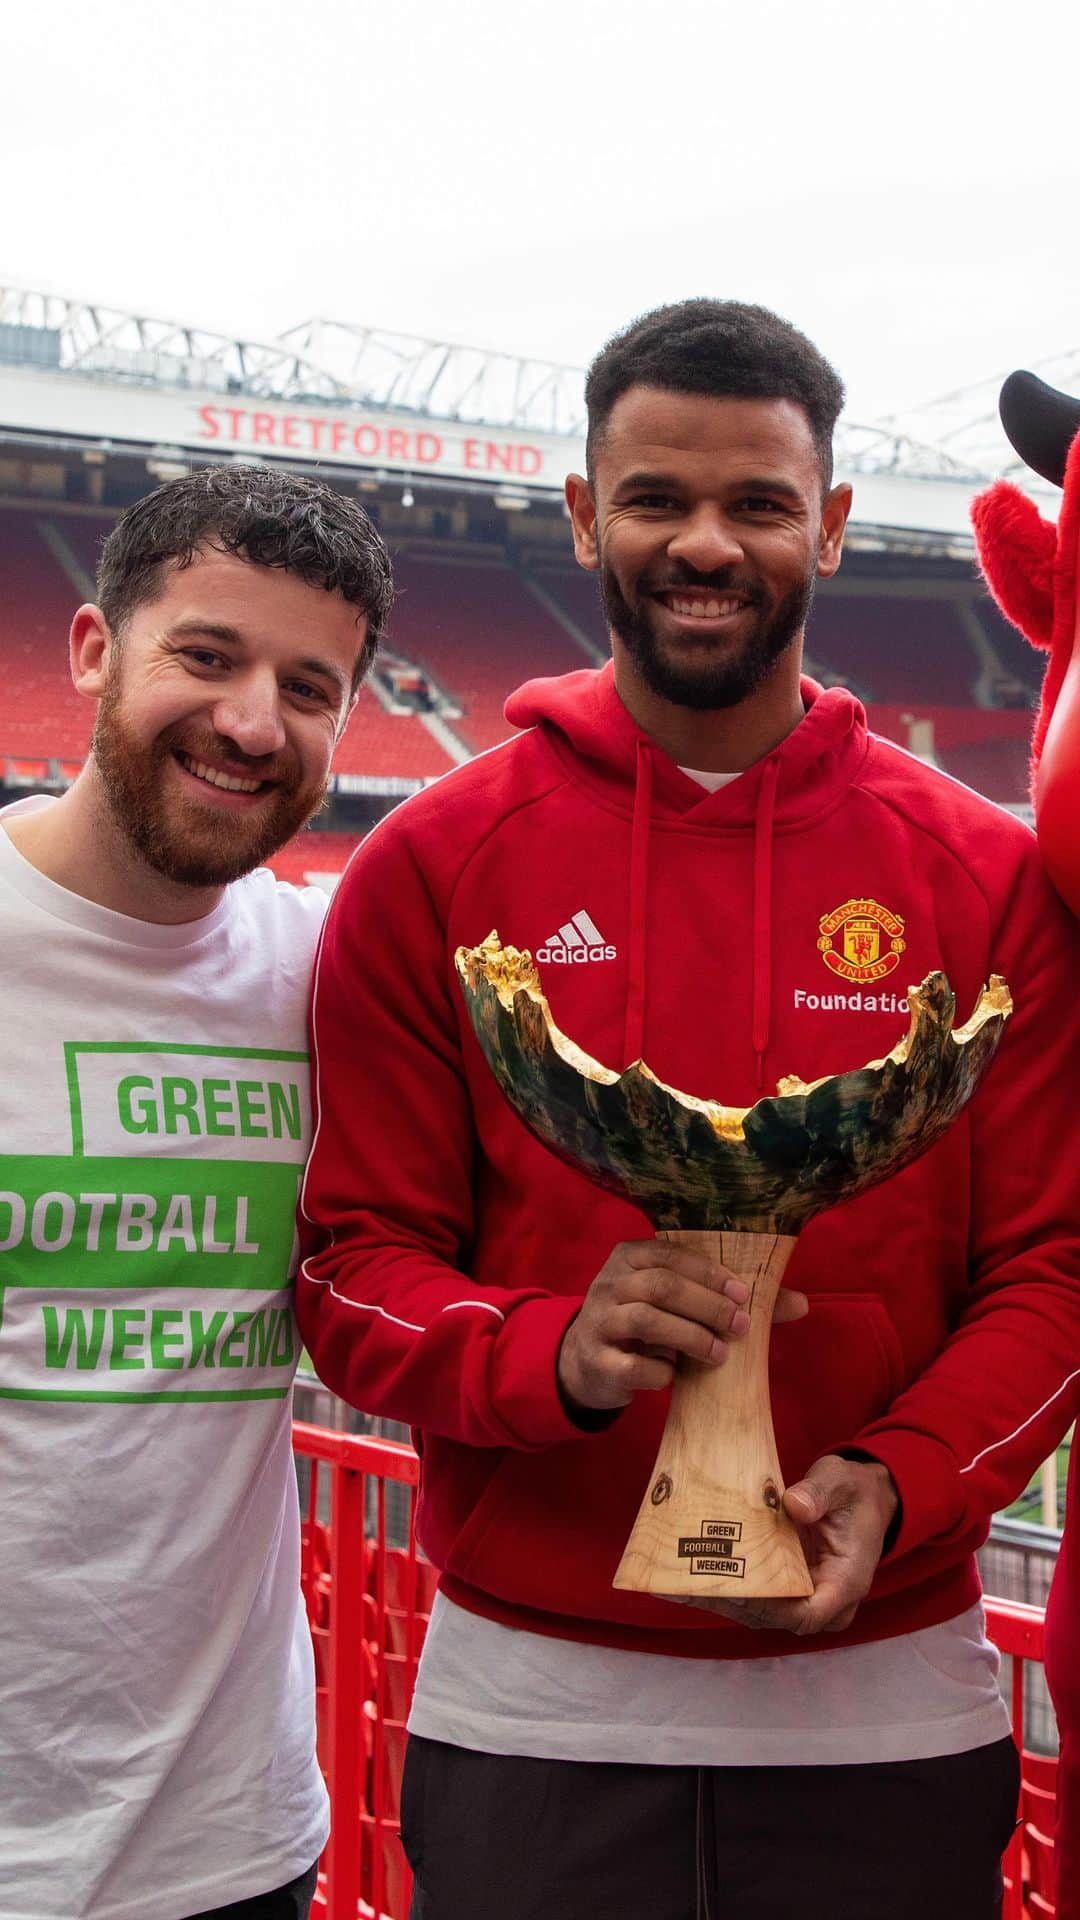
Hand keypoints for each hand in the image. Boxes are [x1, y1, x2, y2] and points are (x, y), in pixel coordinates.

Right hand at [557, 1239, 807, 1415]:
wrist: (586, 1362)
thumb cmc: (646, 1324)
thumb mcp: (678, 1303)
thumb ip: (731, 1299)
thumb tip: (802, 1303)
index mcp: (630, 1257)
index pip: (672, 1254)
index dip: (710, 1273)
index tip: (744, 1294)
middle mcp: (610, 1283)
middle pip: (662, 1287)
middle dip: (708, 1306)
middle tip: (742, 1327)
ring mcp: (598, 1322)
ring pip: (647, 1321)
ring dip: (691, 1338)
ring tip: (721, 1355)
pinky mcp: (596, 1361)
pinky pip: (632, 1366)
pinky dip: (660, 1373)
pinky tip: (675, 1377)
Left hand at [692, 1454, 898, 1634]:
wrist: (864, 1497)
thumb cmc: (855, 1492)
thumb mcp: (841, 1482)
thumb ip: (820, 1493)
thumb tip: (794, 1504)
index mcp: (845, 1582)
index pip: (806, 1615)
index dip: (768, 1609)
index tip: (732, 1590)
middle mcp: (826, 1599)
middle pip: (775, 1616)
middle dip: (731, 1602)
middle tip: (688, 1583)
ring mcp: (806, 1595)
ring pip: (761, 1611)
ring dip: (722, 1598)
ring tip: (678, 1581)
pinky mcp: (790, 1586)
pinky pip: (758, 1595)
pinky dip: (728, 1587)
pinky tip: (692, 1574)